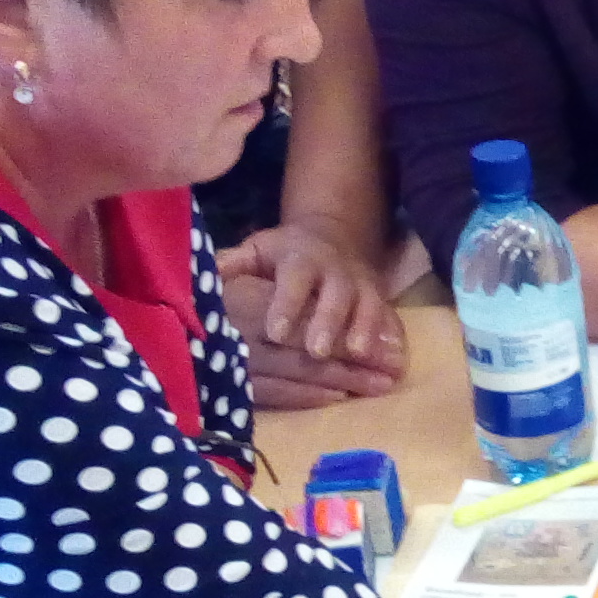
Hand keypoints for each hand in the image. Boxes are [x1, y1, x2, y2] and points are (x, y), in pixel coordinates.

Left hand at [218, 222, 404, 409]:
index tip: (275, 332)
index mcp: (300, 261)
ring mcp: (362, 286)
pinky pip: (390, 319)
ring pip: (367, 307)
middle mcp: (335, 272)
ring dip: (366, 331)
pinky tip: (397, 362)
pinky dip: (394, 339)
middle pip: (334, 296)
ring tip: (361, 356)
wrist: (334, 235)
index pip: (293, 282)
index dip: (286, 305)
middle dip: (328, 323)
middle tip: (317, 351)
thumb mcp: (256, 250)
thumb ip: (232, 265)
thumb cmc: (284, 253)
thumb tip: (200, 278)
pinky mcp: (380, 300)